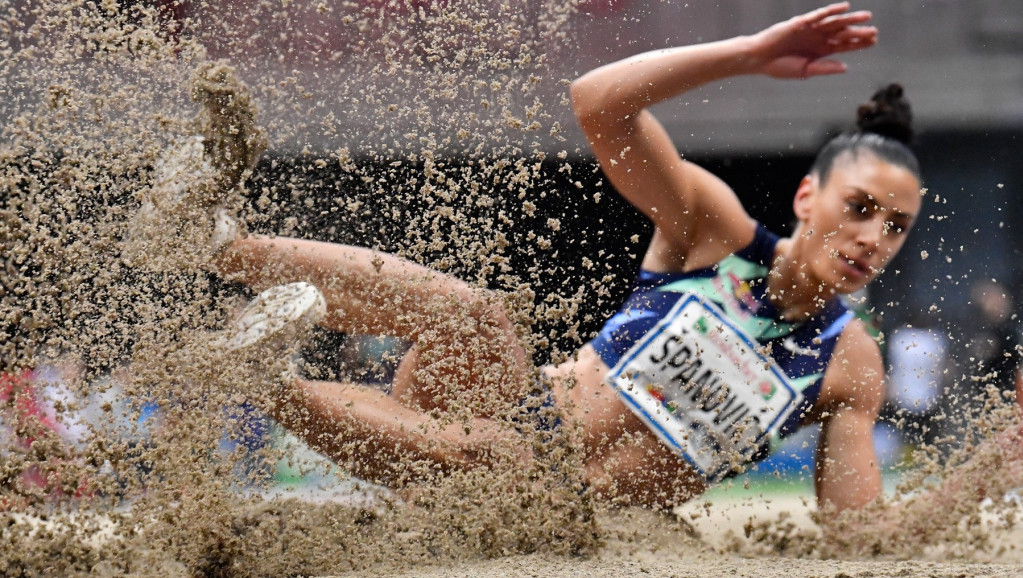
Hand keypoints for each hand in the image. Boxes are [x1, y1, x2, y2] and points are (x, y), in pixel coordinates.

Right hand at [750, 2, 876, 78]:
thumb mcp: (805, 71)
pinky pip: (819, 15)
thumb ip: (824, 68)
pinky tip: (844, 8)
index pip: (844, 46)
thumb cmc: (779, 67)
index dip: (859, 43)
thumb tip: (845, 67)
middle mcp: (818, 38)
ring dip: (850, 20)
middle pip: (843, 34)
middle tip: (874, 31)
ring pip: (834, 23)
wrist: (758, 59)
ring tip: (866, 17)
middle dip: (858, 32)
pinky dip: (831, 11)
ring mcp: (810, 29)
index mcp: (820, 51)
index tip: (874, 41)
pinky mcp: (801, 22)